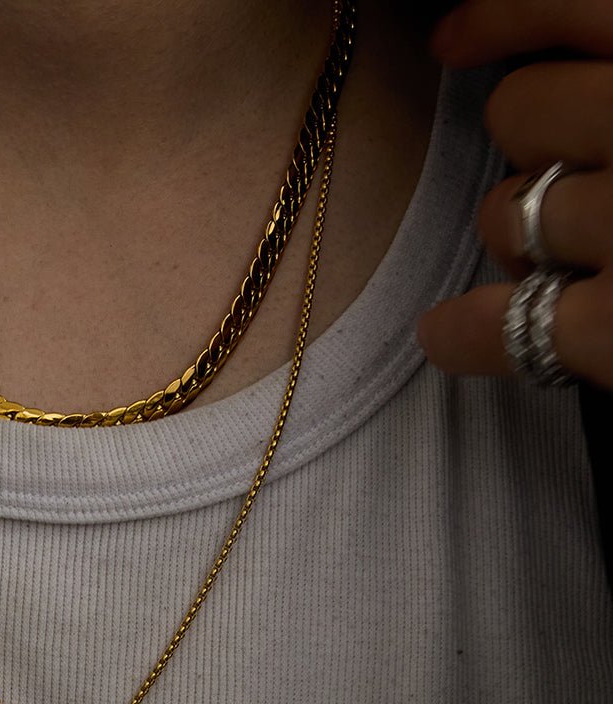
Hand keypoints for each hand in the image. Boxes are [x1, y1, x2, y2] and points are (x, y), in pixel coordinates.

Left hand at [417, 0, 612, 389]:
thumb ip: (612, 70)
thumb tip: (473, 31)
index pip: (580, 6)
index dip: (505, 15)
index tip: (452, 38)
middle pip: (520, 112)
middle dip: (528, 149)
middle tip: (567, 180)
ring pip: (506, 213)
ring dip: (518, 240)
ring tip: (571, 263)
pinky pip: (506, 321)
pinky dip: (468, 332)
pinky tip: (446, 333)